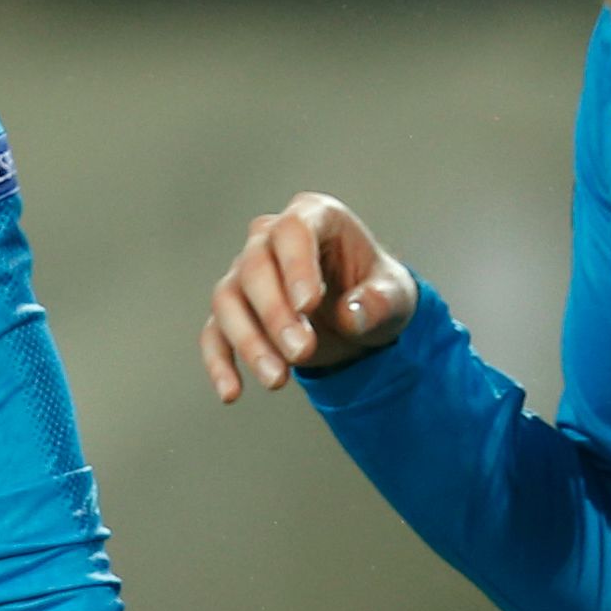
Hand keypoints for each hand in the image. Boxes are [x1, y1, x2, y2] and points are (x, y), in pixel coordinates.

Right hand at [203, 193, 416, 400]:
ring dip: (249, 341)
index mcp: (314, 217)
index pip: (294, 231)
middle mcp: (271, 239)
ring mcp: (245, 273)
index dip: (296, 266)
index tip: (308, 306)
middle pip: (255, 266)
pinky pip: (214, 334)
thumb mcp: (396, 297)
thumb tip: (351, 314)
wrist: (359, 318)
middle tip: (302, 352)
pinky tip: (232, 393)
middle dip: (276, 314)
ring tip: (278, 380)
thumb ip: (379, 302)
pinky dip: (219, 363)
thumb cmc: (376, 293)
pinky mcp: (233, 311)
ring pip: (228, 299)